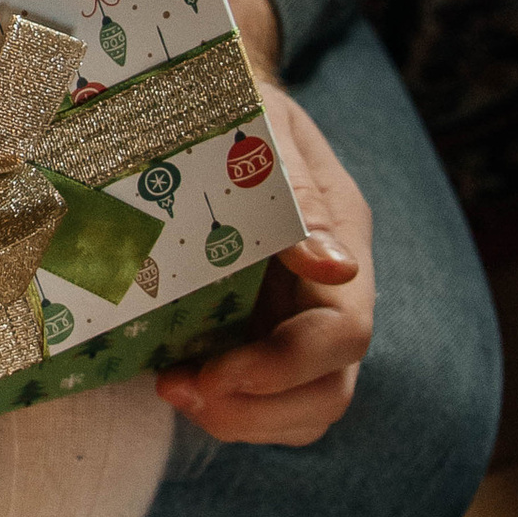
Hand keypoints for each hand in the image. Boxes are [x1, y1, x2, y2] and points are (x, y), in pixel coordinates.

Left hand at [157, 68, 371, 447]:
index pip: (345, 335)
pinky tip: (172, 374)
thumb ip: (292, 190)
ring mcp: (296, 319)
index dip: (283, 368)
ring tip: (172, 386)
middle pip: (328, 392)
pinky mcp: (259, 332)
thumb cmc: (237, 105)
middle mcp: (329, 293)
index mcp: (342, 242)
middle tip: (178, 388)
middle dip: (256, 410)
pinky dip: (225, 407)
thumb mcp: (263, 129)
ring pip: (301, 409)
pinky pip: (263, 401)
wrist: (214, 98)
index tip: (211, 371)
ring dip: (238, 418)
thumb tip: (333, 266)